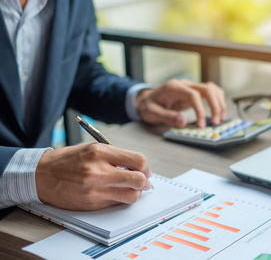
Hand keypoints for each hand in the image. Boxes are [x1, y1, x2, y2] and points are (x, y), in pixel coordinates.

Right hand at [35, 143, 151, 209]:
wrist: (42, 174)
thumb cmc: (68, 160)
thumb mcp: (93, 149)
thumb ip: (116, 156)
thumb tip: (139, 168)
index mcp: (101, 151)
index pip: (138, 160)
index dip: (146, 167)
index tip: (145, 170)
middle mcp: (99, 170)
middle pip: (139, 180)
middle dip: (145, 182)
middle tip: (144, 182)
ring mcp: (95, 188)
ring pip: (131, 196)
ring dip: (135, 193)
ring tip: (130, 189)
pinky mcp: (92, 202)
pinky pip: (117, 203)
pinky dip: (121, 199)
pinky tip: (115, 193)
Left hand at [136, 79, 225, 127]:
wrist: (147, 99)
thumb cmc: (148, 106)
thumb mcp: (151, 112)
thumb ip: (166, 116)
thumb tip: (183, 121)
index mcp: (174, 87)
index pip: (193, 95)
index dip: (200, 110)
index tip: (201, 125)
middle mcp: (184, 84)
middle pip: (207, 89)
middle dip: (215, 106)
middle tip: (216, 122)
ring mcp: (191, 86)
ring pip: (212, 89)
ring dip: (219, 103)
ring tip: (220, 119)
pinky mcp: (195, 92)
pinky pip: (211, 92)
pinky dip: (217, 101)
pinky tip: (218, 113)